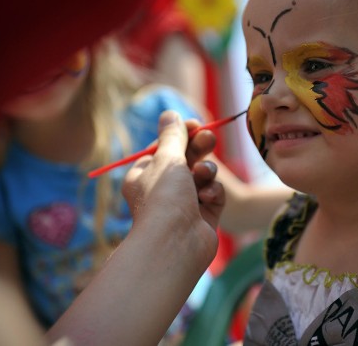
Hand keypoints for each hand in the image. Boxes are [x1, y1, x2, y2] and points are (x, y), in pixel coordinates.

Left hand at [123, 111, 224, 253]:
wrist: (176, 243)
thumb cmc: (164, 197)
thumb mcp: (166, 158)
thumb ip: (172, 135)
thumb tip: (169, 113)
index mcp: (144, 176)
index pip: (163, 149)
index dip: (180, 135)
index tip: (195, 124)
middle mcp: (162, 191)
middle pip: (185, 161)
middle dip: (198, 148)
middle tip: (209, 137)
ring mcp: (183, 205)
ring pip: (202, 177)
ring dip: (206, 171)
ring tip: (203, 174)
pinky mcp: (203, 218)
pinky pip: (213, 196)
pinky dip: (212, 193)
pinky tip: (207, 198)